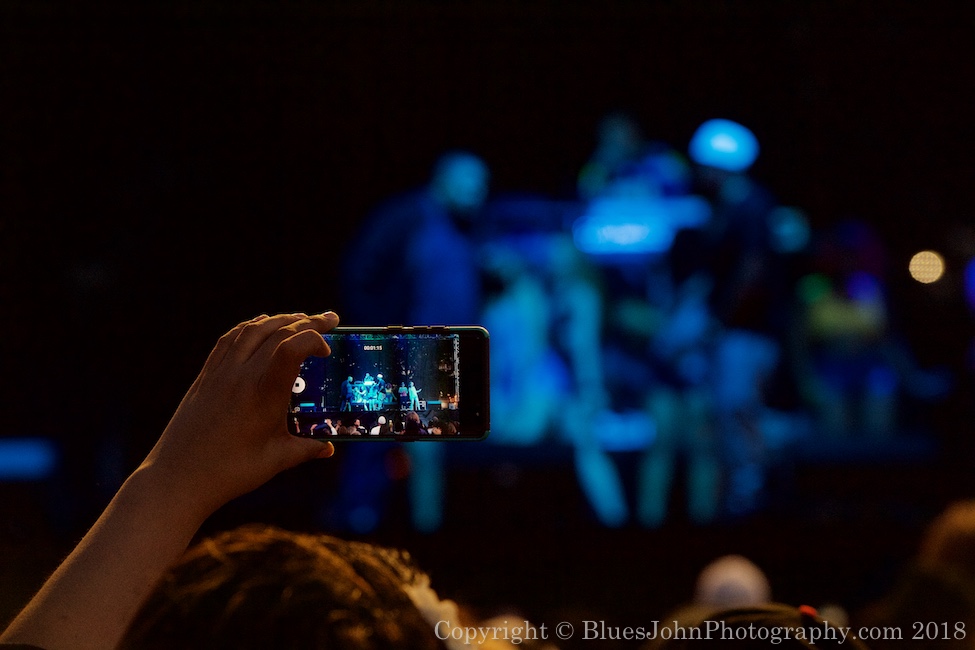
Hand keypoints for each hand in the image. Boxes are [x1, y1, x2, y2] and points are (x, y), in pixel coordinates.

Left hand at [140, 312, 338, 515]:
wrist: (177, 478)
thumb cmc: (229, 472)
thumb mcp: (276, 461)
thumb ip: (306, 449)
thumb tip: (328, 447)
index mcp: (263, 394)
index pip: (291, 348)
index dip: (313, 339)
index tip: (326, 350)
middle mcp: (241, 376)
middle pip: (277, 332)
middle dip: (307, 322)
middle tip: (329, 319)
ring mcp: (220, 373)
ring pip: (253, 330)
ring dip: (280, 320)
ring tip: (299, 319)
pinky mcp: (205, 377)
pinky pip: (229, 339)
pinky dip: (250, 326)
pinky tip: (260, 325)